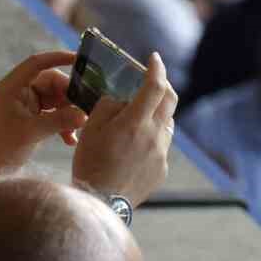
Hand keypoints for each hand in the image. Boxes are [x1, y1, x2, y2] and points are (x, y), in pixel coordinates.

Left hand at [0, 51, 88, 176]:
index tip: (79, 58)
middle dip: (68, 96)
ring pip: (52, 100)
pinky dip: (61, 123)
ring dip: (66, 113)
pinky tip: (70, 140)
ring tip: (77, 130)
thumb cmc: (1, 150)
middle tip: (84, 110)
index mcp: (11, 87)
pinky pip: (50, 114)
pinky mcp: (27, 120)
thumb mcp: (32, 133)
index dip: (57, 57)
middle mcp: (16, 92)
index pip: (36, 63)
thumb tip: (84, 114)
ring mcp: (22, 106)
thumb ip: (59, 121)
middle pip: (49, 83)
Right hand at [71, 52, 178, 206]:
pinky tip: (132, 146)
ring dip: (156, 113)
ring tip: (137, 117)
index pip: (154, 86)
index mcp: (135, 123)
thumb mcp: (92, 127)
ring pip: (166, 123)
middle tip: (152, 79)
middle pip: (170, 101)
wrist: (101, 202)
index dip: (156, 68)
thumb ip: (109, 106)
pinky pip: (160, 145)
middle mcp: (154, 136)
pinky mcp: (161, 169)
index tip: (154, 57)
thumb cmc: (91, 162)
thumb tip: (121, 99)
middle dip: (163, 85)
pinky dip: (151, 137)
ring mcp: (161, 154)